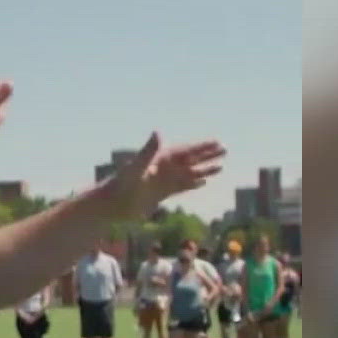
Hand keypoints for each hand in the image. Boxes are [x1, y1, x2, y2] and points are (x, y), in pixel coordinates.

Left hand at [98, 133, 224, 220]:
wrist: (112, 205)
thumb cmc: (121, 184)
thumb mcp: (137, 167)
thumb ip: (148, 150)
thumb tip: (158, 133)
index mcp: (159, 159)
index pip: (186, 151)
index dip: (202, 147)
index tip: (217, 142)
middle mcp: (163, 168)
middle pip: (190, 160)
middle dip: (207, 155)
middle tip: (225, 149)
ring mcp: (163, 181)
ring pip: (188, 174)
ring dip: (204, 170)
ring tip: (220, 167)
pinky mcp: (161, 194)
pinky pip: (181, 187)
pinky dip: (193, 184)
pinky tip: (203, 182)